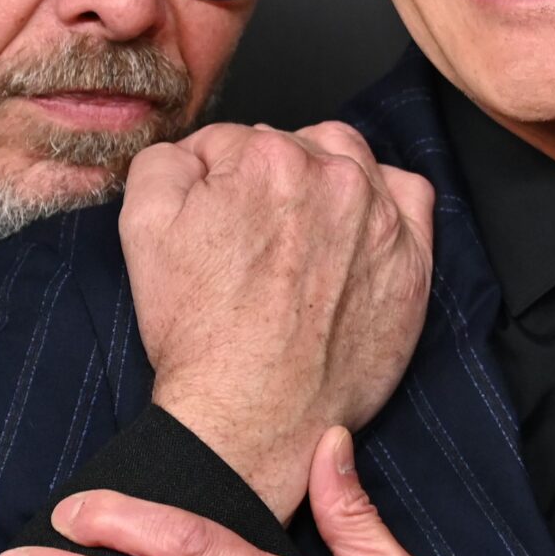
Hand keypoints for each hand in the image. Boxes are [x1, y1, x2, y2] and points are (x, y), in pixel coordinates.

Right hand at [122, 122, 434, 520]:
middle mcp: (333, 177)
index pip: (232, 142)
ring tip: (299, 229)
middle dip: (266, 179)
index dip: (213, 179)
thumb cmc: (202, 334)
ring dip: (323, 180)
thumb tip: (194, 150)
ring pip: (349, 163)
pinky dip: (384, 202)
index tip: (212, 217)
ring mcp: (379, 218)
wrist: (250, 413)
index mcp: (267, 157)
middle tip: (248, 236)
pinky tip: (358, 228)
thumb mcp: (142, 228)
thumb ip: (165, 161)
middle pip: (292, 147)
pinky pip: (410, 198)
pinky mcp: (411, 261)